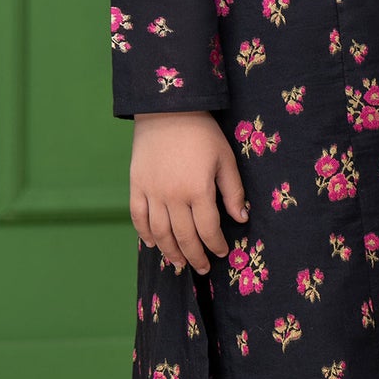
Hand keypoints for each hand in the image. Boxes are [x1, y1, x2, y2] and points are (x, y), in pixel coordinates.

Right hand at [130, 111, 248, 274]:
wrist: (167, 109)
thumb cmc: (202, 133)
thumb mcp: (225, 159)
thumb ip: (233, 191)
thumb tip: (241, 219)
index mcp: (198, 190)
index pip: (208, 229)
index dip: (216, 244)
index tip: (221, 252)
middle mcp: (173, 196)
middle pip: (184, 237)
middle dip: (195, 256)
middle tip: (202, 268)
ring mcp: (152, 192)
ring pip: (159, 233)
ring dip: (170, 252)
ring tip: (180, 263)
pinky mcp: (136, 185)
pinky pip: (138, 217)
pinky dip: (145, 234)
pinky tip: (153, 244)